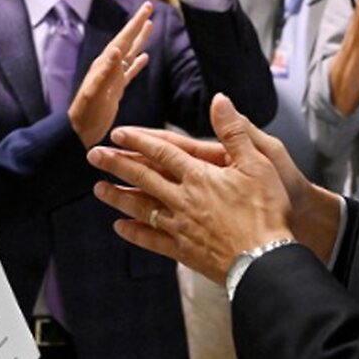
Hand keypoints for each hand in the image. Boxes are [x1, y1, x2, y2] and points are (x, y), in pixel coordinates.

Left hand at [68, 2, 153, 145]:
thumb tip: (117, 50)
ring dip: (140, 40)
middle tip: (149, 6)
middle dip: (138, 24)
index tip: (147, 8)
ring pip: (130, 53)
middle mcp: (109, 66)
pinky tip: (145, 58)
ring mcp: (113, 77)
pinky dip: (138, 64)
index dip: (135, 23)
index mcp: (105, 64)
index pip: (124, 38)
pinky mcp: (116, 89)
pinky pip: (130, 72)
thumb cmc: (84, 114)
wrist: (79, 131)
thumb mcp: (94, 93)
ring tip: (150, 26)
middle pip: (128, 40)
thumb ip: (105, 72)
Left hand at [88, 95, 342, 283]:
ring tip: (98, 189)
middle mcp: (183, 199)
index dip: (139, 141)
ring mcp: (180, 226)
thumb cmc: (265, 209)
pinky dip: (135, 233)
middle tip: (93, 156)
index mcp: (199, 175)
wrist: (265, 259)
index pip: (162, 152)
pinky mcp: (184, 251)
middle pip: (143, 177)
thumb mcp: (258, 163)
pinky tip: (119, 228)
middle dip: (117, 164)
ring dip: (118, 197)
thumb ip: (234, 131)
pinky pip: (153, 240)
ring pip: (142, 208)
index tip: (117, 133)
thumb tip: (219, 99)